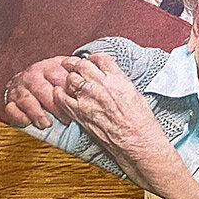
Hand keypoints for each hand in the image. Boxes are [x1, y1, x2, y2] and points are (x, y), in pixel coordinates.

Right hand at [2, 56, 74, 128]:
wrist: (26, 78)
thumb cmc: (53, 77)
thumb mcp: (66, 71)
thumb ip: (79, 74)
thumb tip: (101, 76)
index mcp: (50, 66)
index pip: (60, 77)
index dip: (69, 91)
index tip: (79, 104)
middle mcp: (33, 75)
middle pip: (43, 89)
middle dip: (55, 105)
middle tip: (66, 119)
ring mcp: (19, 87)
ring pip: (27, 100)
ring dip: (37, 113)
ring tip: (47, 124)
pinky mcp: (9, 100)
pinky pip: (11, 109)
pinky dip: (19, 116)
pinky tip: (28, 123)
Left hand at [52, 54, 198, 198]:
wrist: (136, 140)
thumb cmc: (140, 121)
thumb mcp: (134, 94)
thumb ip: (120, 83)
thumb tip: (112, 79)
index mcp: (118, 78)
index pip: (101, 58)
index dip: (93, 58)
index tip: (91, 60)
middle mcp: (101, 85)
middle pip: (82, 65)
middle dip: (76, 64)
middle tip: (72, 64)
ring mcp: (88, 98)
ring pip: (70, 78)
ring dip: (68, 78)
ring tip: (68, 79)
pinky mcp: (79, 112)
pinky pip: (61, 97)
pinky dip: (58, 93)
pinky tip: (59, 93)